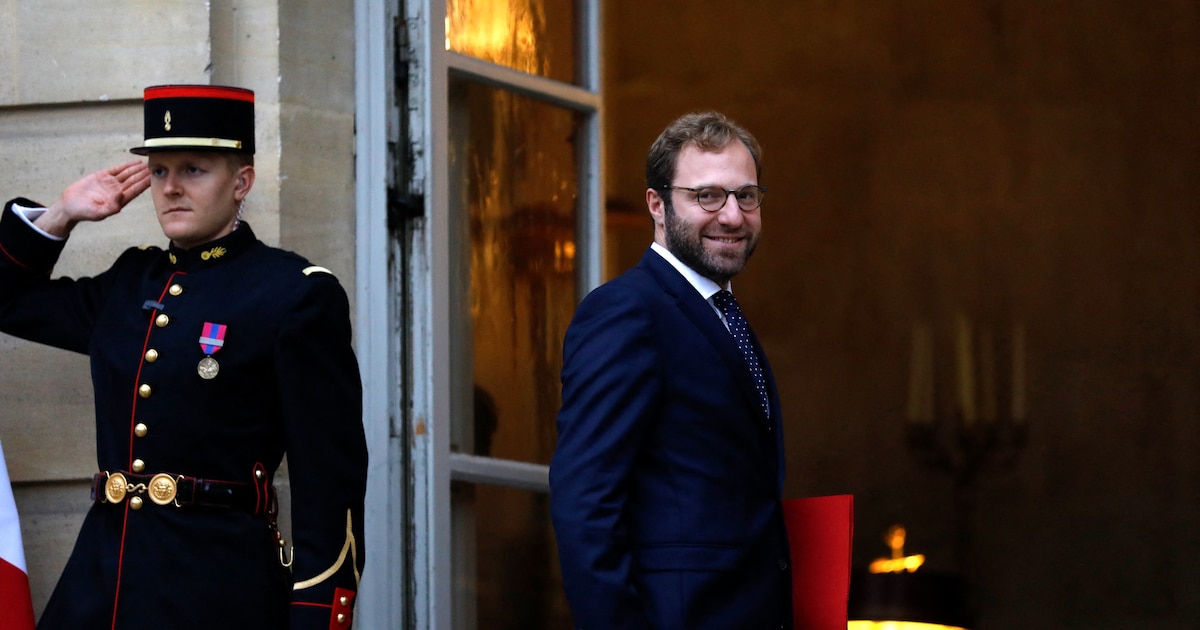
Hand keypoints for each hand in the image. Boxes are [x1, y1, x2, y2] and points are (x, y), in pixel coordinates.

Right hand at [36, 161, 150, 236]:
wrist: (68, 205)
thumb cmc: (84, 212)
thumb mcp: (98, 213)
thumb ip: (111, 206)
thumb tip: (121, 195)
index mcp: (119, 200)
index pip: (135, 190)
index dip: (144, 183)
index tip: (153, 177)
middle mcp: (117, 191)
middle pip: (134, 181)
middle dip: (144, 174)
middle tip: (155, 167)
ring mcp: (111, 183)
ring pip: (127, 174)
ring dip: (137, 169)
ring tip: (147, 163)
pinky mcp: (102, 176)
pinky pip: (117, 169)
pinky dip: (126, 166)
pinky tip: (135, 162)